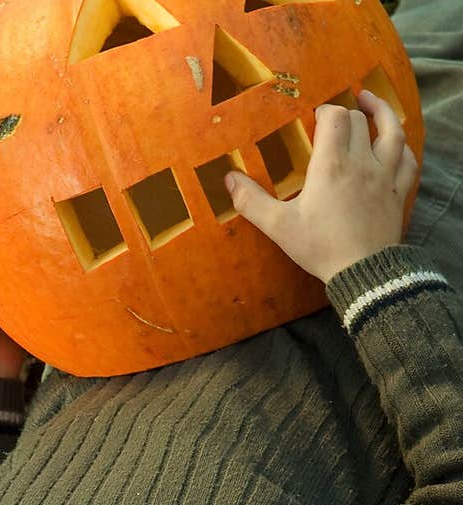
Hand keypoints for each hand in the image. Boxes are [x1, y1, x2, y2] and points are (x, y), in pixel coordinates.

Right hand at [224, 90, 418, 283]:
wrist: (363, 272)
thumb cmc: (321, 248)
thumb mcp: (280, 227)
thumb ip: (252, 202)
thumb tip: (228, 180)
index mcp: (331, 165)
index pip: (334, 118)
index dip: (324, 111)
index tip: (315, 118)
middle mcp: (361, 162)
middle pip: (358, 121)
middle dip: (345, 114)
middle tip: (334, 118)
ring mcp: (384, 175)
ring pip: (391, 131)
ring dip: (382, 112)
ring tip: (370, 103)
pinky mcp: (398, 191)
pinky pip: (407, 159)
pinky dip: (401, 147)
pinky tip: (395, 144)